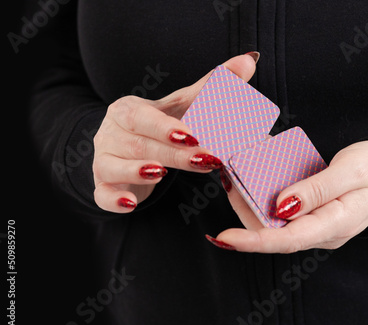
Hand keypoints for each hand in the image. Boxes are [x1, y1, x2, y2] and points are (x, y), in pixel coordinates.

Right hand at [92, 54, 257, 212]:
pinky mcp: (102, 185)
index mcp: (127, 110)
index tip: (194, 135)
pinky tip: (131, 203)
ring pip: (113, 166)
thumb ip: (213, 85)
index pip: (142, 116)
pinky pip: (101, 193)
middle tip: (204, 161)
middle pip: (137, 143)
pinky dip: (114, 199)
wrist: (126, 147)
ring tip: (161, 174)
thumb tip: (249, 60)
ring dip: (136, 172)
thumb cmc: (158, 125)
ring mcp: (102, 160)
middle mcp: (110, 133)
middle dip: (171, 153)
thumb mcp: (183, 106)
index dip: (165, 126)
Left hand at [214, 140, 367, 252]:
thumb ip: (317, 190)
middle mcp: (322, 231)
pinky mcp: (312, 214)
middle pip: (274, 231)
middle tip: (227, 180)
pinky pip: (282, 211)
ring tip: (234, 175)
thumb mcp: (352, 172)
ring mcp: (316, 225)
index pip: (288, 240)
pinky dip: (263, 195)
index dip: (253, 240)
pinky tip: (252, 177)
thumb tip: (281, 206)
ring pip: (274, 221)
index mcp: (335, 225)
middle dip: (244, 211)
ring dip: (250, 201)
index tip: (224, 236)